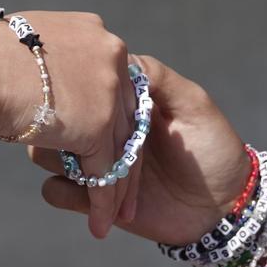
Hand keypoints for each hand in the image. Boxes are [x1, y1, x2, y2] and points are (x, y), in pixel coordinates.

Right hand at [0, 12, 137, 237]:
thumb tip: (54, 85)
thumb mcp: (31, 51)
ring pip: (122, 152)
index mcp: (99, 39)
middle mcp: (113, 61)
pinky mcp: (96, 126)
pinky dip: (103, 203)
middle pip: (127, 124)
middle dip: (129, 165)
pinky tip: (100, 226)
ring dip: (120, 193)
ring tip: (117, 220)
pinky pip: (105, 173)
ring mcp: (108, 92)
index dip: (116, 125)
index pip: (118, 92)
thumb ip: (59, 66)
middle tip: (129, 197)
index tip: (113, 150)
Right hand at [30, 55, 249, 244]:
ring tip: (97, 176)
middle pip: (55, 119)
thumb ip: (158, 78)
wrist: (221, 209)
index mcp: (122, 105)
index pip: (80, 87)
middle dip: (66, 130)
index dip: (78, 93)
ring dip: (65, 163)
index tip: (90, 103)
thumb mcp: (194, 105)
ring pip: (45, 153)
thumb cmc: (214, 151)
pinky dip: (69, 195)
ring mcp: (96, 165)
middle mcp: (102, 131)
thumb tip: (117, 57)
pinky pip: (54, 192)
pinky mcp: (92, 200)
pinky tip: (98, 203)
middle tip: (92, 144)